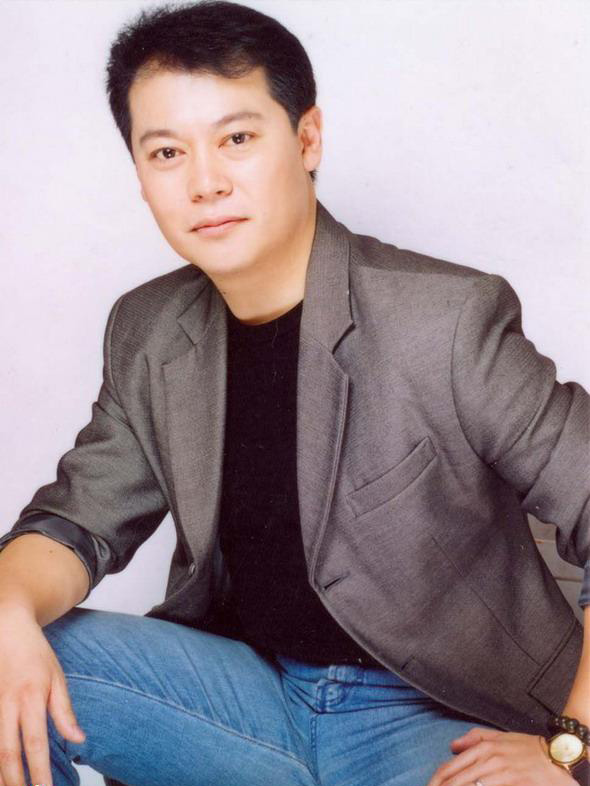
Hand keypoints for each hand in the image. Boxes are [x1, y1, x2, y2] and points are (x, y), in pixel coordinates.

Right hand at [0, 603, 85, 785]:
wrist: (7, 630)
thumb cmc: (35, 654)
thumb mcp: (57, 677)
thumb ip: (64, 711)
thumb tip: (78, 740)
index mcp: (30, 699)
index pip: (35, 743)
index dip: (38, 771)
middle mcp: (7, 706)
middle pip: (8, 753)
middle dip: (14, 781)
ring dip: (1, 773)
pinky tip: (0, 772)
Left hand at [426, 726, 576, 785]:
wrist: (555, 758)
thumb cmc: (527, 747)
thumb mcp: (499, 736)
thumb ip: (474, 738)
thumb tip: (452, 746)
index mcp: (482, 748)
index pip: (450, 767)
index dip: (437, 781)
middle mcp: (488, 759)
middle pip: (456, 781)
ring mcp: (500, 773)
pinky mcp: (512, 782)